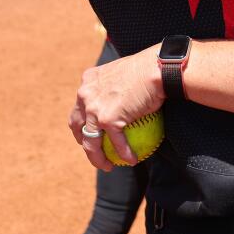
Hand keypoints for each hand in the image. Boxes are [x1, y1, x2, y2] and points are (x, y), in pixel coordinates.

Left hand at [69, 45, 164, 170]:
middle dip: (81, 139)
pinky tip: (132, 160)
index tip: (91, 128)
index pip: (80, 104)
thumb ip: (117, 84)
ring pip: (90, 141)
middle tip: (94, 149)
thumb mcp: (124, 72)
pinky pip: (116, 143)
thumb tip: (125, 97)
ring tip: (107, 165)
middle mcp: (85, 94)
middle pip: (76, 124)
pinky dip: (124, 153)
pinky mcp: (107, 119)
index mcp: (89, 80)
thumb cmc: (149, 68)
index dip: (82, 119)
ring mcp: (94, 108)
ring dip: (97, 158)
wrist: (157, 68)